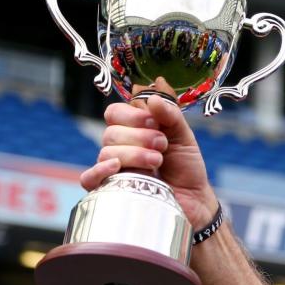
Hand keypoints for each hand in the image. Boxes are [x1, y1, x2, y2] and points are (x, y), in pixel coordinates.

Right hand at [80, 77, 217, 227]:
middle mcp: (120, 148)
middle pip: (111, 132)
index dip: (133, 115)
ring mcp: (113, 169)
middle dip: (140, 136)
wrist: (195, 200)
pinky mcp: (111, 190)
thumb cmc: (187, 168)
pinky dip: (99, 170)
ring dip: (135, 154)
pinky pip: (88, 178)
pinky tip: (117, 167)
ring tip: (158, 161)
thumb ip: (170, 112)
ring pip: (106, 152)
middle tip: (163, 145)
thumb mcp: (184, 136)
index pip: (115, 112)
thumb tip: (155, 84)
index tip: (155, 122)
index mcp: (133, 131)